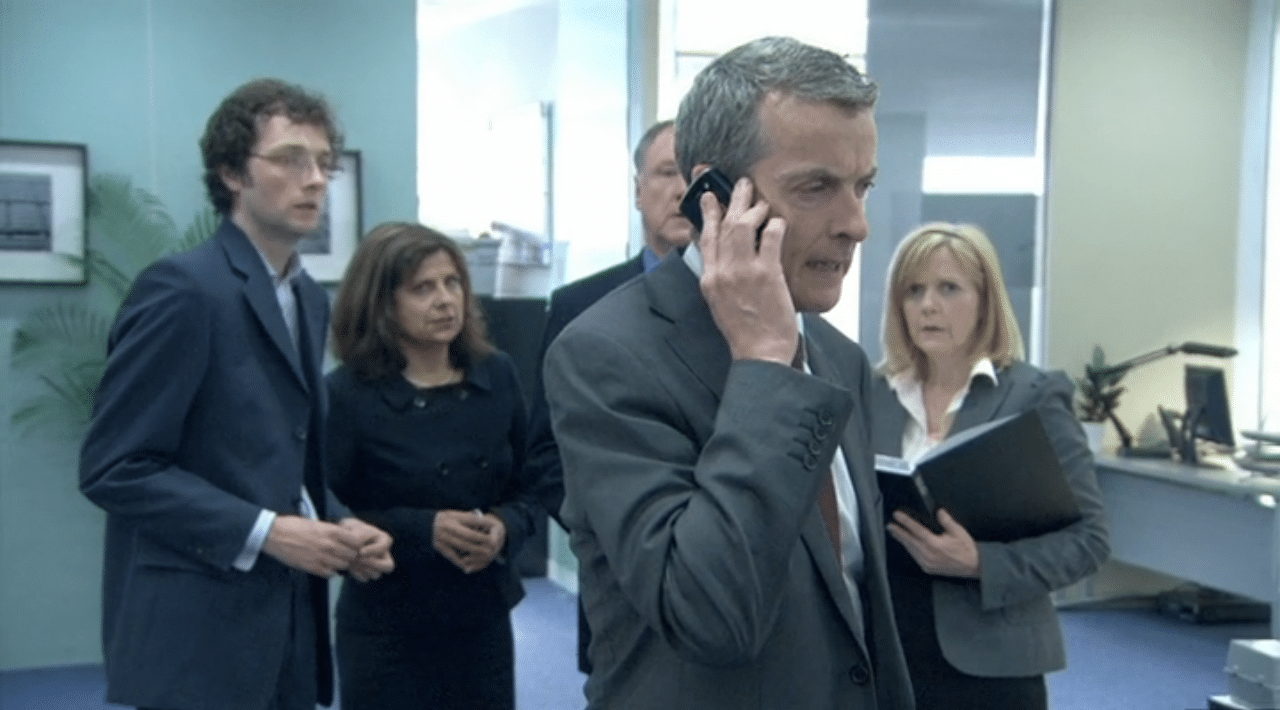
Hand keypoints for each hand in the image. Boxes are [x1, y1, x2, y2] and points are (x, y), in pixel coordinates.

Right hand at [262, 515, 360, 577]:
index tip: (352, 545)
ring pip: (342, 565)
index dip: (355, 544)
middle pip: (351, 555)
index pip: (355, 541)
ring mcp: (321, 557)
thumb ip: (330, 531)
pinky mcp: (312, 567)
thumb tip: (342, 535)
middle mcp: (329, 545)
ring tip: (334, 561)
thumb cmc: (293, 526)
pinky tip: (325, 566)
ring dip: (341, 564)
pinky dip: (330, 571)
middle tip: (345, 555)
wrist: (274, 535)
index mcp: (331, 531)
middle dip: (350, 555)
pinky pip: (330, 573)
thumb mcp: (316, 523)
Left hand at [339, 517, 394, 581]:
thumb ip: (359, 535)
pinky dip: (357, 574)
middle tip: (359, 560)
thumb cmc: (351, 530)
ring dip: (363, 569)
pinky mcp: (369, 572)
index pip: (383, 548)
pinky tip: (350, 567)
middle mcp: (384, 554)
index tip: (361, 552)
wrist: (344, 538)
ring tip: (351, 562)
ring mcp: (378, 565)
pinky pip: (366, 578)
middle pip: (388, 566)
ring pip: (376, 574)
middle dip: (373, 564)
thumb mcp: (354, 526)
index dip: (373, 550)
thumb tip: (360, 547)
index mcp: (384, 540)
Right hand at [433, 510, 501, 573]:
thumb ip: (467, 517)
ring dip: (476, 551)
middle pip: (468, 534)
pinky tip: (469, 565)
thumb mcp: (454, 514)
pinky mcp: (440, 547)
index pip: (471, 519)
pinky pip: (452, 555)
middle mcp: (448, 527)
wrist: (423, 525)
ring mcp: (443, 537)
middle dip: (482, 539)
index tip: (494, 525)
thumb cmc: (444, 519)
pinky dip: (460, 561)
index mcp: (453, 517)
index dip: (483, 523)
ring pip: (462, 546)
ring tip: (487, 553)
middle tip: (493, 543)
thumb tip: (483, 518)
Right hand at [697, 177, 795, 363]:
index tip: (710, 197)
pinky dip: (775, 225)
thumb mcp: (722, 305)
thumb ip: (723, 280)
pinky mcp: (767, 274)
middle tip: (743, 184)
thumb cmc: (746, 334)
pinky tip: (779, 222)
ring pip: (744, 225)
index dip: (708, 213)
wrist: (759, 354)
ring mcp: (743, 272)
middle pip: (725, 224)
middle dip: (734, 199)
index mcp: (710, 280)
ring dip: (754, 208)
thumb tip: (728, 261)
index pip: (706, 238)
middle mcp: (722, 272)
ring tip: (762, 202)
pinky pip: (770, 237)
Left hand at [886, 508, 980, 577]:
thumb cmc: (967, 549)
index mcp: (935, 544)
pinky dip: (910, 550)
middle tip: (890, 525)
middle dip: (898, 532)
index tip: (897, 516)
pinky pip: (915, 557)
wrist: (974, 566)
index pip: (916, 530)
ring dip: (902, 541)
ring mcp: (928, 563)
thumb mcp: (958, 531)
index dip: (905, 521)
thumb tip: (939, 511)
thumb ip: (947, 520)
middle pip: (909, 540)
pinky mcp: (928, 568)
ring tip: (895, 533)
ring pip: (910, 550)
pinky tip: (907, 545)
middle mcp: (929, 554)